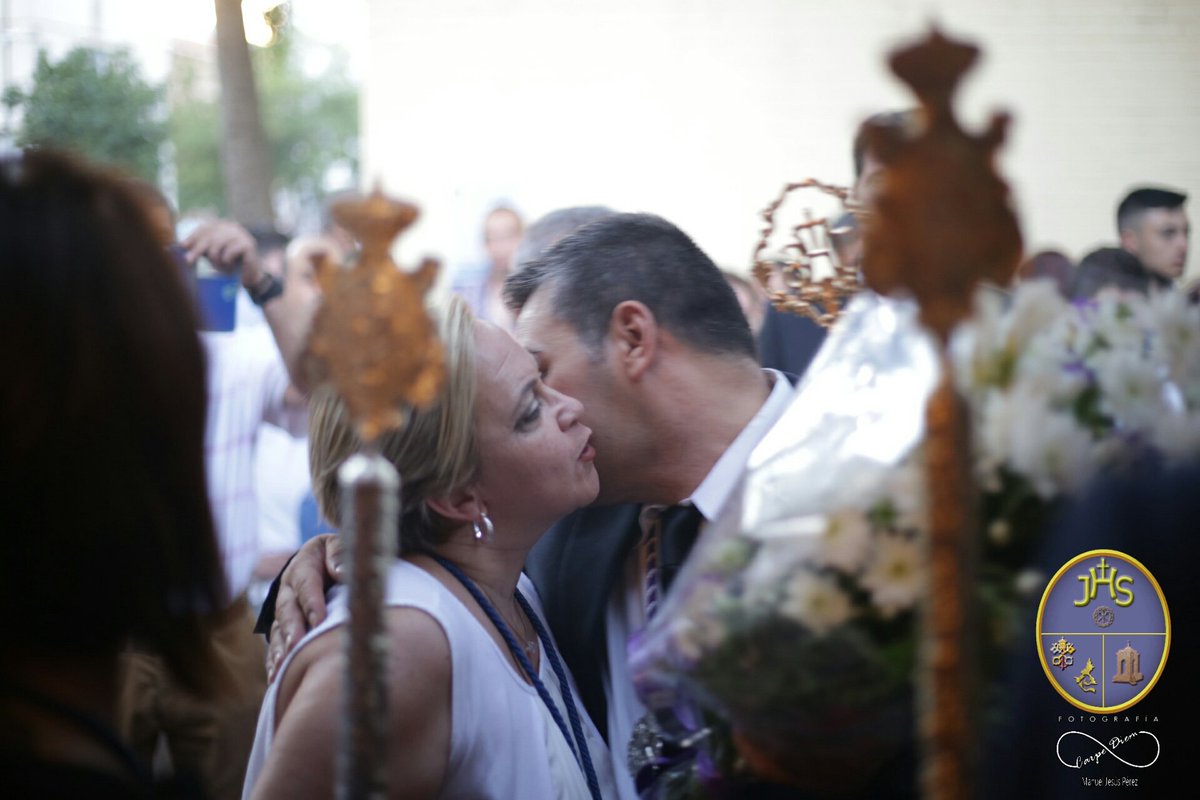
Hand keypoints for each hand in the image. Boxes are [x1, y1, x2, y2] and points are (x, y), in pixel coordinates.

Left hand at [181, 219, 259, 279]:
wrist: (250, 276)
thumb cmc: (230, 264)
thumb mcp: (213, 255)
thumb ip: (201, 248)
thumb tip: (182, 245)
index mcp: (223, 226)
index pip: (205, 228)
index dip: (193, 237)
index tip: (182, 246)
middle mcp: (233, 227)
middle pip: (210, 235)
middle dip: (198, 249)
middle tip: (189, 261)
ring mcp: (242, 234)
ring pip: (219, 243)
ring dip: (215, 259)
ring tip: (218, 268)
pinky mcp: (248, 244)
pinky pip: (230, 251)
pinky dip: (226, 261)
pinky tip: (230, 266)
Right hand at [265, 533, 344, 681]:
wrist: (321, 560)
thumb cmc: (336, 555)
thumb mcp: (339, 545)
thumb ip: (339, 555)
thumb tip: (342, 573)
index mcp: (303, 566)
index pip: (307, 584)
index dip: (312, 603)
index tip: (320, 621)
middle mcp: (288, 589)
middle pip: (288, 610)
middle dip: (292, 629)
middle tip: (296, 646)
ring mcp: (283, 609)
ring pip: (278, 630)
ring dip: (280, 648)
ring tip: (282, 666)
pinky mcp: (282, 626)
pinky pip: (275, 644)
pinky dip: (274, 660)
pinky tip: (275, 676)